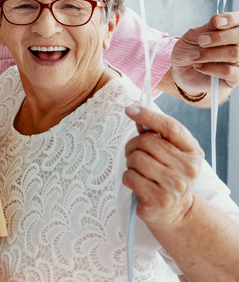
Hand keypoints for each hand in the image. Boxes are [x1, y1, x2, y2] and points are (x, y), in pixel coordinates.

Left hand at [122, 105, 203, 227]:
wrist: (175, 211)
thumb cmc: (168, 175)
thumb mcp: (171, 153)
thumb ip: (157, 134)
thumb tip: (136, 113)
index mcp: (192, 151)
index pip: (171, 128)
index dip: (149, 116)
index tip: (131, 110)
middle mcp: (187, 167)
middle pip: (147, 142)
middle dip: (134, 146)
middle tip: (136, 155)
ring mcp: (174, 184)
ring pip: (136, 159)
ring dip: (130, 163)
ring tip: (139, 171)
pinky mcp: (159, 198)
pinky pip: (130, 176)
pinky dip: (128, 177)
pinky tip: (137, 183)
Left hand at [170, 11, 238, 101]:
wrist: (182, 70)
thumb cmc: (190, 50)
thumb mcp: (193, 36)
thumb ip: (207, 28)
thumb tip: (217, 19)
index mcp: (231, 30)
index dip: (231, 19)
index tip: (217, 22)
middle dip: (219, 37)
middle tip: (201, 41)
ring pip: (234, 53)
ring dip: (210, 54)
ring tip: (194, 56)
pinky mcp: (235, 77)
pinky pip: (229, 71)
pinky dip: (211, 68)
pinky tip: (199, 66)